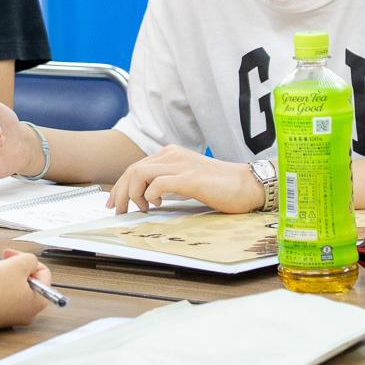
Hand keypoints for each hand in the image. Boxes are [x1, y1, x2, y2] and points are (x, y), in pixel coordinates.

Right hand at [0, 251, 50, 334]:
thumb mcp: (16, 265)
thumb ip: (30, 260)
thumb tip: (31, 263)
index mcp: (39, 300)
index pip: (43, 273)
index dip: (27, 260)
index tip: (11, 255)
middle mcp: (29, 312)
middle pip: (28, 282)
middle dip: (15, 269)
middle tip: (2, 263)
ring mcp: (13, 317)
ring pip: (14, 289)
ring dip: (5, 277)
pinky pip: (2, 298)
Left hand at [107, 145, 264, 213]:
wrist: (249, 184)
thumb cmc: (221, 186)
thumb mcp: (187, 178)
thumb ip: (168, 181)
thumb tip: (146, 196)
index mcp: (171, 153)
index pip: (135, 167)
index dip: (121, 186)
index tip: (115, 202)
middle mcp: (172, 155)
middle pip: (132, 170)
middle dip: (120, 192)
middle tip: (118, 210)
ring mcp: (180, 165)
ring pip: (139, 175)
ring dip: (132, 195)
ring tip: (140, 208)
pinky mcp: (189, 178)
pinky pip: (157, 184)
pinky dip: (149, 196)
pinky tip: (156, 205)